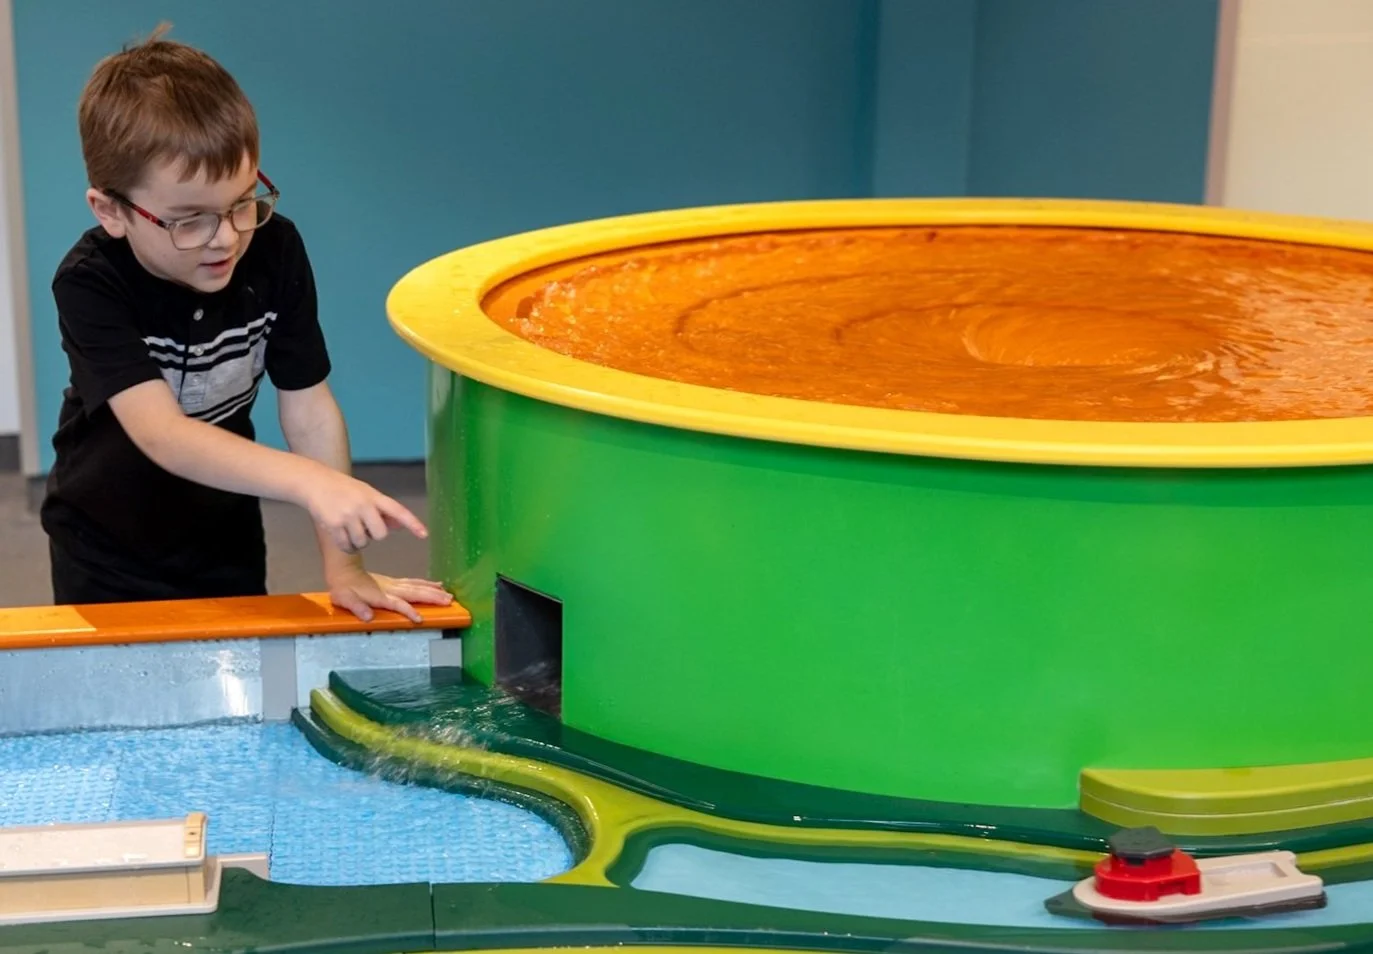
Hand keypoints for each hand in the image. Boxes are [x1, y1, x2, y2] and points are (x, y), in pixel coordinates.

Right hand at [302, 468, 426, 553]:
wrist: (315, 482)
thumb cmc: (345, 490)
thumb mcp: (366, 494)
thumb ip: (382, 510)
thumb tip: (399, 526)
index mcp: (375, 496)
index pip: (398, 510)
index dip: (412, 523)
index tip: (424, 535)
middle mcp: (363, 505)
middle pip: (380, 535)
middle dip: (373, 535)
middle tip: (363, 526)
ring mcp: (348, 515)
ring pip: (363, 543)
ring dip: (357, 541)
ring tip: (349, 528)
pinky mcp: (333, 524)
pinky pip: (347, 546)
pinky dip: (346, 546)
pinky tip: (341, 536)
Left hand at [327, 565, 453, 623]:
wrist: (344, 569)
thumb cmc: (343, 587)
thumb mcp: (344, 598)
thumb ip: (356, 607)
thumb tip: (367, 616)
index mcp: (380, 596)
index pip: (397, 604)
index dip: (408, 611)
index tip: (420, 618)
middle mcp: (390, 589)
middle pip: (414, 593)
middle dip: (432, 597)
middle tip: (448, 601)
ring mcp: (393, 584)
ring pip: (417, 587)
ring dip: (433, 591)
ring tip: (448, 595)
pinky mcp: (394, 582)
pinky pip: (414, 582)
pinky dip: (426, 583)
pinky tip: (436, 584)